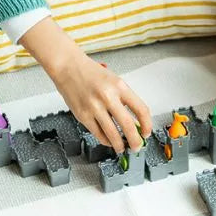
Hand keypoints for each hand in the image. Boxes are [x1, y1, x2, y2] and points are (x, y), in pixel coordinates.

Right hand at [19, 18, 151, 152]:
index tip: (147, 132)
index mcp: (119, 86)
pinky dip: (106, 141)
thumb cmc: (91, 72)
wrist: (68, 67)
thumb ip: (124, 99)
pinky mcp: (82, 115)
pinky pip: (98, 134)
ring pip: (112, 135)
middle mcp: (108, 96)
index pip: (141, 109)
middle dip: (135, 141)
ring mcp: (94, 107)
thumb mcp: (114, 81)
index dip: (147, 124)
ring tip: (122, 148)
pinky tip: (109, 141)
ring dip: (120, 145)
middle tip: (137, 146)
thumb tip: (135, 121)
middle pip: (128, 126)